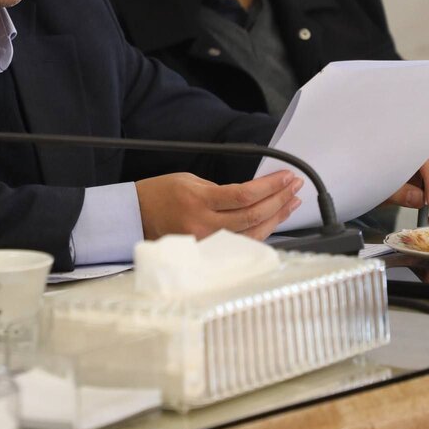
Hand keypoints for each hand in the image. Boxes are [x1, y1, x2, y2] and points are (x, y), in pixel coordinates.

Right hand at [136, 170, 303, 241]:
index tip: (286, 177)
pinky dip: (260, 232)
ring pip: (251, 233)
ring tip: (291, 202)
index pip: (244, 195)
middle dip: (279, 199)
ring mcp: (206, 241)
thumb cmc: (159, 194)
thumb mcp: (189, 180)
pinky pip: (240, 243)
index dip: (270, 187)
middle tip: (294, 186)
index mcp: (199, 199)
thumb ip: (219, 190)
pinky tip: (272, 221)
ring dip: (275, 217)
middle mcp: (204, 223)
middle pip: (252, 215)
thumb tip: (251, 195)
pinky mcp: (206, 251)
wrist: (135, 216)